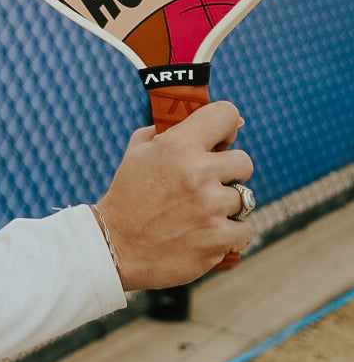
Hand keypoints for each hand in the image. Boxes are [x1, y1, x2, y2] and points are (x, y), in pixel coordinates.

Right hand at [95, 101, 253, 289]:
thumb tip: (201, 120)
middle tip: (209, 183)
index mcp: (179, 144)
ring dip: (227, 205)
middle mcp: (198, 172)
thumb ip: (167, 132)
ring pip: (245, 198)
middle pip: (244, 161)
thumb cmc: (128, 196)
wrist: (116, 246)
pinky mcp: (219, 239)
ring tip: (203, 213)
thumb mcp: (138, 152)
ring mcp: (211, 207)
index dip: (226, 127)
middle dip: (229, 172)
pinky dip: (231, 234)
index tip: (220, 141)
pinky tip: (208, 233)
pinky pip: (245, 230)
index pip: (226, 115)